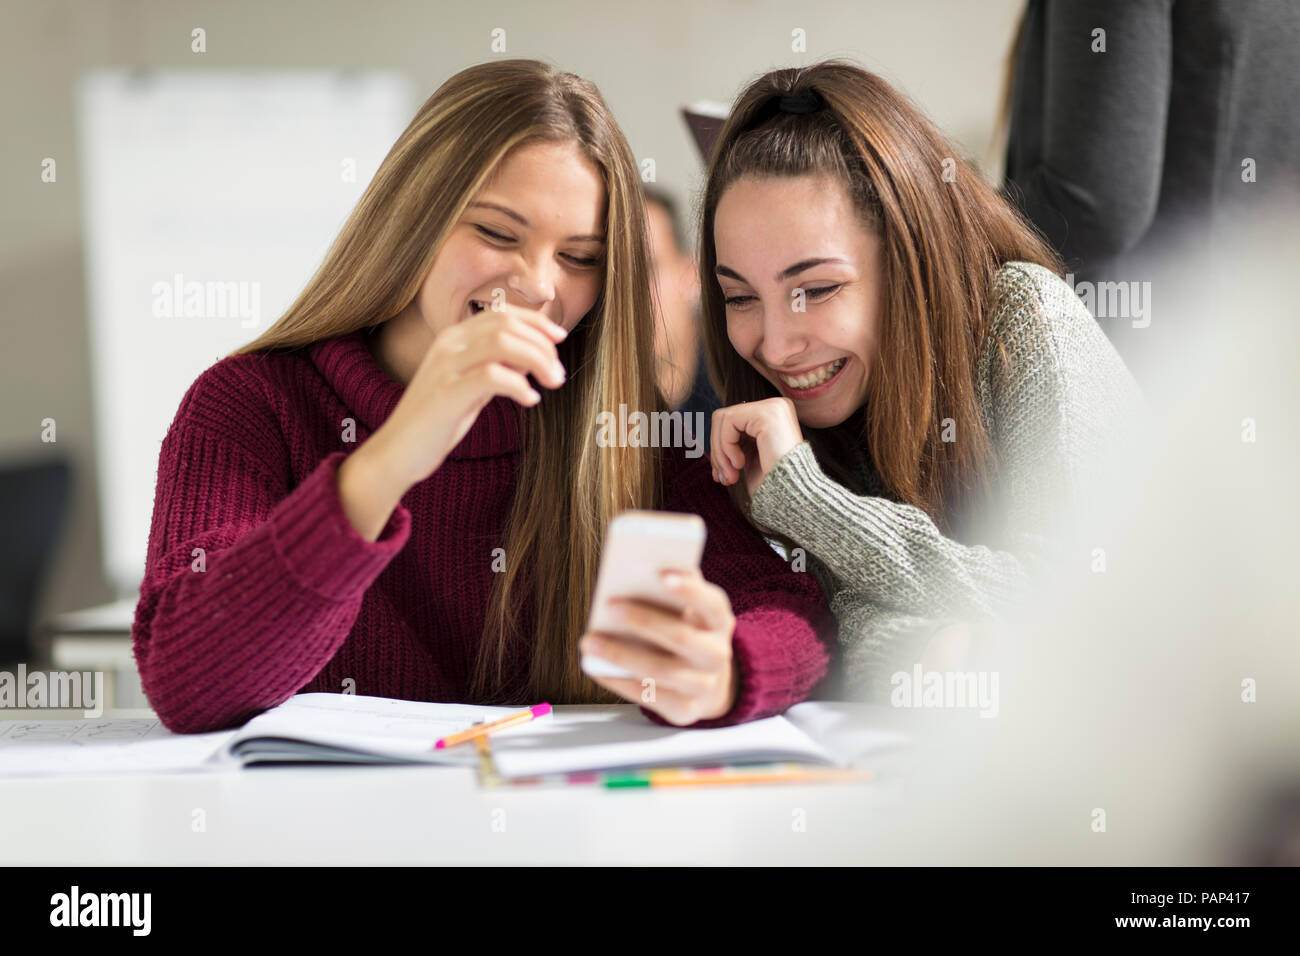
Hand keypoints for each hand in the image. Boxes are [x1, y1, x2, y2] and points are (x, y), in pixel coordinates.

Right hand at [370, 303, 568, 488]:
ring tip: (552, 384)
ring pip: (503, 344)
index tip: (560, 337)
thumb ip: (493, 368)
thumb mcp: (467, 387)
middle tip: (558, 374)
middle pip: (507, 325)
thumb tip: (528, 362)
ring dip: (538, 361)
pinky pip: (492, 376)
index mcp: (453, 338)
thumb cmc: (435, 422)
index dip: (536, 322)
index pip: (501, 314)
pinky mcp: (447, 393)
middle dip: (542, 345)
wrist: (397, 452)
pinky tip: (530, 400)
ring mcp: (446, 367)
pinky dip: (519, 386)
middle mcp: (448, 345)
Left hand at [580, 568, 738, 724]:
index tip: (661, 574)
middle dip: (644, 621)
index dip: (690, 590)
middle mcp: (717, 654)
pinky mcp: (685, 710)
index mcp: (719, 621)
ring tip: (589, 641)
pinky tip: (595, 667)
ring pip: (661, 671)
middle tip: (610, 606)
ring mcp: (703, 686)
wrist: (709, 682)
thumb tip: (637, 568)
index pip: (712, 603)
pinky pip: (648, 697)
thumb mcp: (690, 609)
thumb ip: (672, 587)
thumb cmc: (689, 632)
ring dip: (621, 655)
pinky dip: (619, 681)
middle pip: (682, 637)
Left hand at [710, 398, 803, 496]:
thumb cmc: (772, 483)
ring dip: (720, 452)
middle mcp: (775, 406)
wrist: (791, 496)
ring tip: (731, 476)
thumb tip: (712, 440)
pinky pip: (728, 422)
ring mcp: (772, 407)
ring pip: (723, 419)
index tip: (722, 475)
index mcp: (772, 416)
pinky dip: (726, 446)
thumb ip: (734, 442)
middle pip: (724, 418)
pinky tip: (740, 464)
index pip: (731, 420)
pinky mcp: (766, 413)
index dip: (720, 448)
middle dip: (718, 451)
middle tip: (724, 478)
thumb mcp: (749, 457)